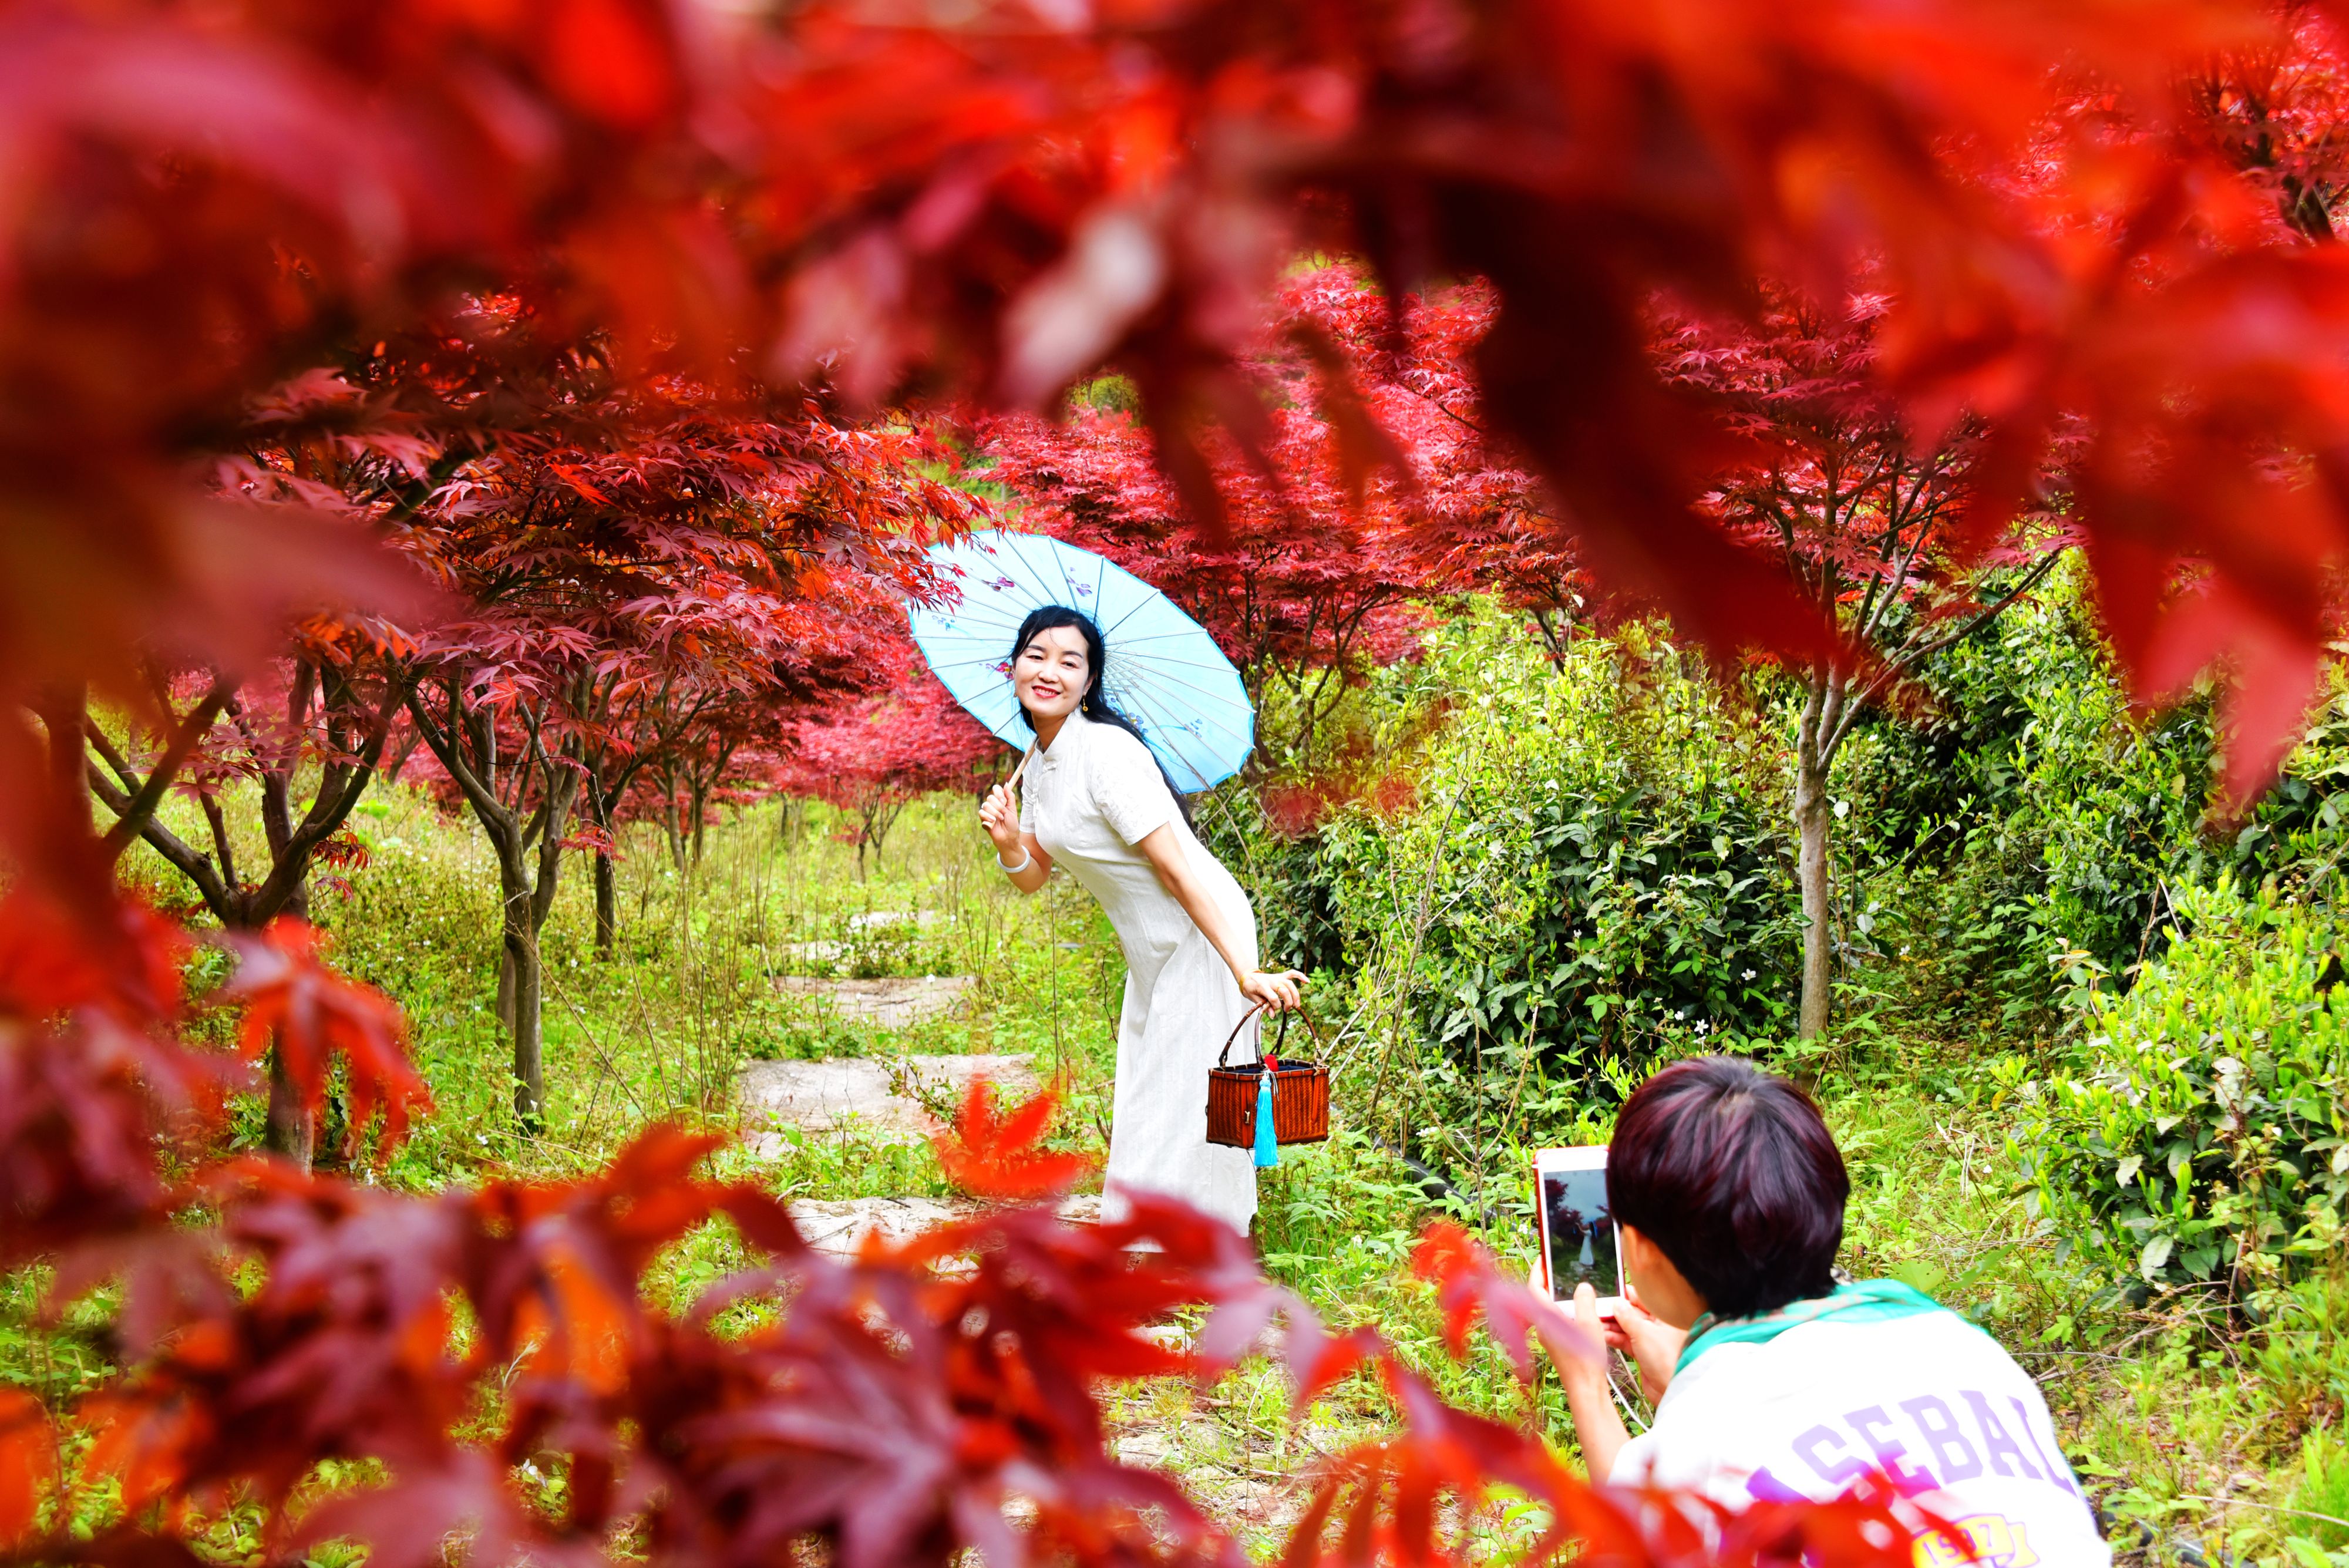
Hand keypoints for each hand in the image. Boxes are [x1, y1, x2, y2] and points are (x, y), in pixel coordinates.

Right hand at [978, 784, 1021, 856]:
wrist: (1008, 837)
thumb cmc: (1012, 824)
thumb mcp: (1013, 809)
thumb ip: (1010, 797)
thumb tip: (1006, 784)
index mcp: (1000, 801)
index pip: (995, 789)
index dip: (998, 793)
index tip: (1003, 800)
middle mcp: (993, 805)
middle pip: (990, 797)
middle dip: (998, 805)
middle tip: (1004, 813)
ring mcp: (987, 812)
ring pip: (986, 805)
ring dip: (995, 812)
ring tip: (1000, 819)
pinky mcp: (983, 819)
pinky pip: (981, 812)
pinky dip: (988, 817)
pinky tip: (993, 822)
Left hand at [1238, 967, 1306, 1011]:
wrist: (1248, 976)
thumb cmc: (1250, 988)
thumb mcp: (1253, 998)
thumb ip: (1263, 1006)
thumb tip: (1273, 1015)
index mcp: (1262, 986)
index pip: (1273, 997)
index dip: (1276, 1006)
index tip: (1275, 1011)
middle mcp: (1271, 980)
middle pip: (1284, 990)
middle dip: (1288, 1002)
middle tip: (1286, 1010)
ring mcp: (1277, 977)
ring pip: (1290, 984)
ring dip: (1295, 995)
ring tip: (1296, 1005)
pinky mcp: (1281, 976)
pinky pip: (1292, 974)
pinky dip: (1300, 976)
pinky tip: (1307, 982)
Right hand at [1604, 1283, 1686, 1404]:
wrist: (1672, 1388)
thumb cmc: (1667, 1359)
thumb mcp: (1644, 1332)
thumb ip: (1627, 1317)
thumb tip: (1617, 1303)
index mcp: (1662, 1315)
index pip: (1641, 1299)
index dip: (1625, 1296)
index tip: (1609, 1295)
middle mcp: (1656, 1326)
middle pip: (1631, 1313)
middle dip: (1614, 1312)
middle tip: (1597, 1310)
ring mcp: (1649, 1340)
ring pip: (1626, 1328)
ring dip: (1611, 1326)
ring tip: (1595, 1323)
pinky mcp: (1642, 1353)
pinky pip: (1625, 1341)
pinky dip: (1614, 1339)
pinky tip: (1602, 1336)